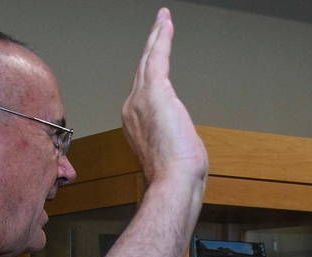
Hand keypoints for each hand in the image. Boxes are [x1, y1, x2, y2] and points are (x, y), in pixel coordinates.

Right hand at [122, 9, 207, 189]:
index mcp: (135, 125)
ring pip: (148, 59)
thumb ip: (172, 138)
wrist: (173, 180)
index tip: (155, 63)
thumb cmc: (176, 176)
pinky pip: (158, 56)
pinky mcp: (155, 90)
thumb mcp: (172, 154)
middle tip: (157, 29)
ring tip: (163, 21)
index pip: (143, 92)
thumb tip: (180, 137)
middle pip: (141, 70)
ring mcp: (140, 99)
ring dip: (156, 37)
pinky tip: (166, 23)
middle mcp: (132, 109)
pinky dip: (162, 38)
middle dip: (150, 48)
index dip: (148, 75)